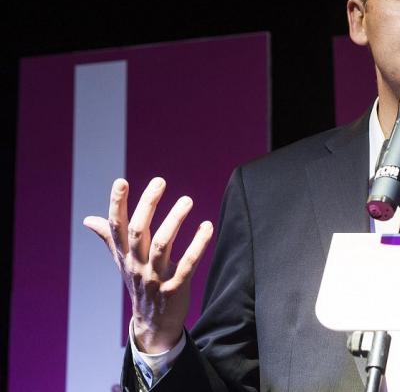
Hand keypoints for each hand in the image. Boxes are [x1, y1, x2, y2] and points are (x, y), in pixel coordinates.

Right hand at [83, 177, 213, 352]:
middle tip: (159, 181)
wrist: (154, 323)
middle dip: (148, 205)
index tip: (121, 181)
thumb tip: (88, 220)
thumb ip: (109, 238)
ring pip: (163, 245)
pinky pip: (187, 264)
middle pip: (138, 231)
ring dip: (175, 220)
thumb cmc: (139, 284)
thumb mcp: (122, 262)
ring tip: (187, 200)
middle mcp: (136, 264)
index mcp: (124, 255)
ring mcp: (155, 277)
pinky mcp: (175, 288)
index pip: (116, 226)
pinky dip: (198, 245)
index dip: (117, 204)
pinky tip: (206, 226)